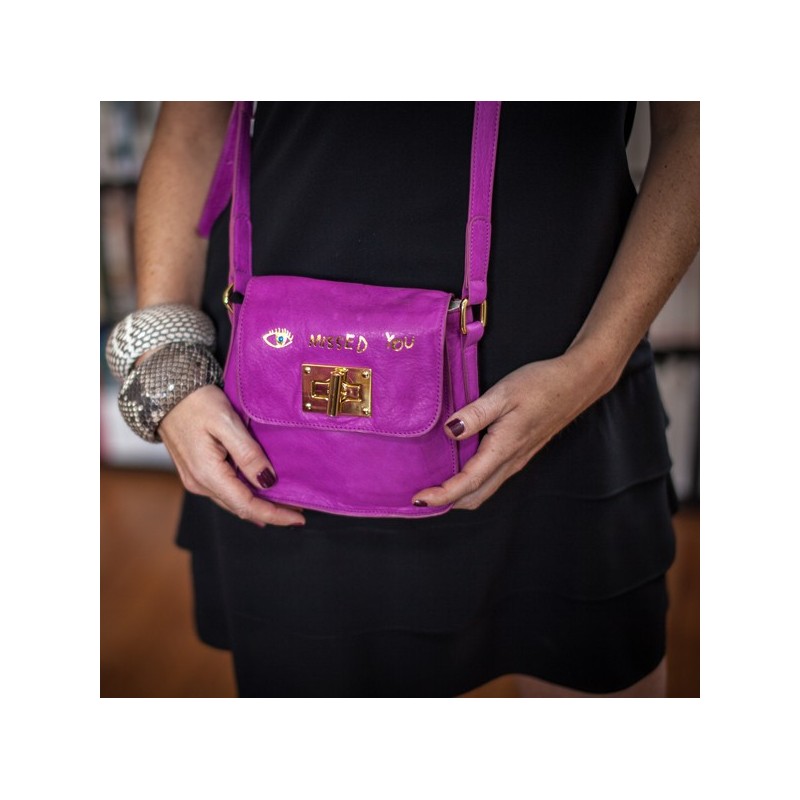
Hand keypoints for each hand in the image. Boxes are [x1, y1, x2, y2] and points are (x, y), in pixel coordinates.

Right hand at [158, 385, 305, 526]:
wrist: (166, 392)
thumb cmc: (196, 402)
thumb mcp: (227, 422)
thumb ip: (248, 454)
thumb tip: (268, 481)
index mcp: (208, 474)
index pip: (247, 505)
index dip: (275, 514)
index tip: (298, 519)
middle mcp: (199, 483)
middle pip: (240, 508)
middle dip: (271, 513)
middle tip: (298, 513)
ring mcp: (195, 480)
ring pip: (232, 501)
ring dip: (258, 506)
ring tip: (284, 505)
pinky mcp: (195, 472)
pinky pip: (224, 491)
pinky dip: (244, 496)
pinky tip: (258, 494)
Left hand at [412, 354, 607, 510]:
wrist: (577, 383)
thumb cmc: (541, 385)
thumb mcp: (503, 394)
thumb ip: (475, 414)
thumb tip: (450, 431)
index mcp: (503, 449)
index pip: (467, 483)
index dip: (441, 495)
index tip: (418, 499)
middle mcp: (510, 461)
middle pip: (475, 496)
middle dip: (447, 502)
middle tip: (419, 497)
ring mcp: (516, 459)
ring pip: (484, 489)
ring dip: (458, 494)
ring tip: (433, 486)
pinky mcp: (519, 453)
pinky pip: (492, 478)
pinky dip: (470, 483)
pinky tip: (457, 468)